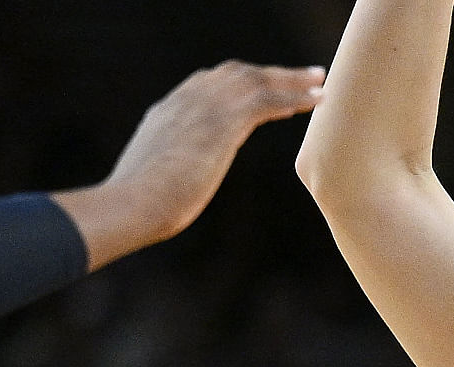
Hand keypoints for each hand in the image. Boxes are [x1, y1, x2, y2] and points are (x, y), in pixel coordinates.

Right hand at [59, 62, 326, 268]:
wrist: (133, 203)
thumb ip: (163, 175)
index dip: (237, 86)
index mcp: (167, 114)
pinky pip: (266, 100)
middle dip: (268, 73)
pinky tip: (316, 100)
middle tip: (301, 76)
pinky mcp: (222, 123)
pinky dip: (294, 97)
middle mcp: (185, 101)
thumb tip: (164, 193)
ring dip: (290, 79)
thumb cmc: (138, 207)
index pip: (206, 86)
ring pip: (255, 80)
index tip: (262, 88)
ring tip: (319, 82)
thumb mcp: (150, 182)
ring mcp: (203, 108)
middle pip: (234, 74)